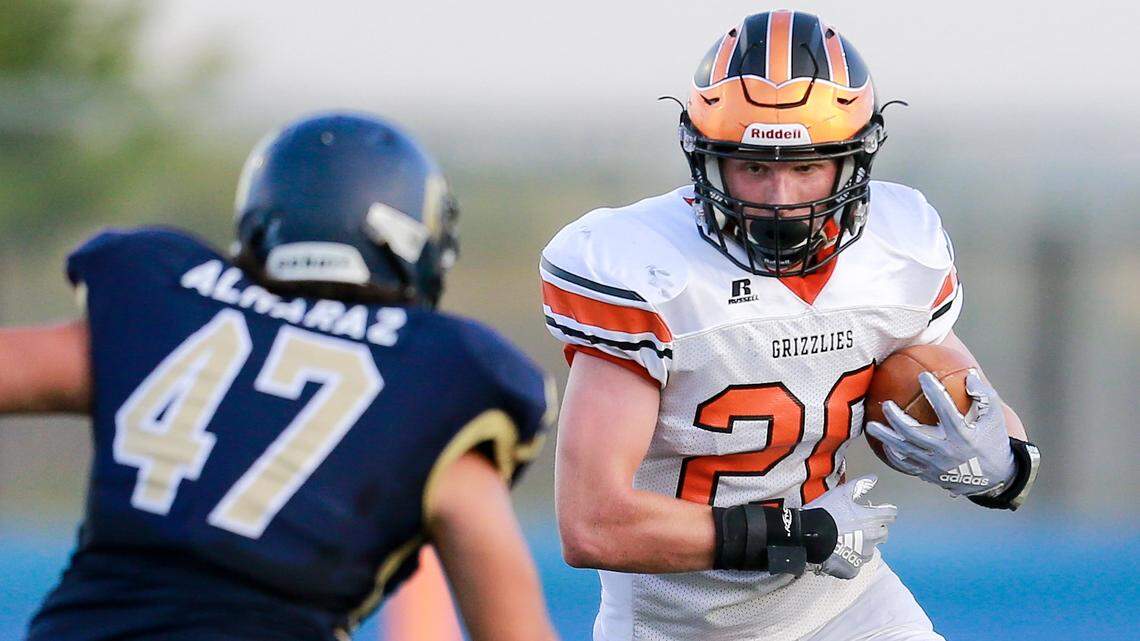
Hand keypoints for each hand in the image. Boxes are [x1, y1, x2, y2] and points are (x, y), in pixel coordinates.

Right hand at [804, 475, 896, 578]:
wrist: (809, 535)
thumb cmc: (826, 512)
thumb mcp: (841, 493)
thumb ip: (860, 485)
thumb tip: (874, 478)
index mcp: (872, 519)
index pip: (891, 514)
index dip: (885, 511)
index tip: (877, 510)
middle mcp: (873, 538)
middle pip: (883, 533)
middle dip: (875, 528)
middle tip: (859, 524)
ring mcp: (863, 555)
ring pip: (871, 549)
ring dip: (864, 544)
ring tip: (847, 539)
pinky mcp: (853, 568)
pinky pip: (857, 563)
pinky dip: (851, 558)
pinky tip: (840, 552)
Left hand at [865, 370, 1014, 496]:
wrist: (995, 478)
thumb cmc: (992, 441)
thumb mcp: (995, 418)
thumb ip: (984, 395)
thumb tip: (969, 375)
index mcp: (963, 435)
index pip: (946, 410)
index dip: (935, 392)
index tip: (923, 376)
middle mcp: (946, 451)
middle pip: (914, 433)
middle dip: (897, 419)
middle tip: (886, 404)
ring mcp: (935, 465)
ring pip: (905, 451)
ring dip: (886, 438)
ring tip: (871, 426)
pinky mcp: (929, 474)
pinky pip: (906, 465)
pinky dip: (893, 455)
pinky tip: (884, 444)